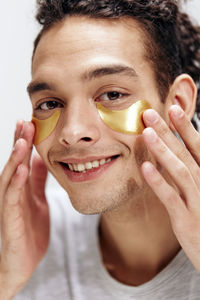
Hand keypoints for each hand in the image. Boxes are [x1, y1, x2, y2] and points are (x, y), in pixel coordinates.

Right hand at [0, 120, 48, 298]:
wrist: (22, 262)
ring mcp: (10, 205)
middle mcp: (12, 193)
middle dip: (19, 142)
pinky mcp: (10, 219)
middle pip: (14, 163)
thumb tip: (42, 159)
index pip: (21, 160)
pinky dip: (16, 182)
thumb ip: (38, 180)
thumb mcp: (38, 200)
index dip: (24, 141)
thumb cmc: (29, 230)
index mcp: (21, 188)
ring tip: (22, 140)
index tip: (30, 122)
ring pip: (10, 177)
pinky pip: (13, 198)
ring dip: (15, 158)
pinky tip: (22, 169)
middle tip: (24, 122)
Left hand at [141, 105, 199, 272]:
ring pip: (180, 170)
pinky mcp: (186, 219)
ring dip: (163, 151)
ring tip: (146, 133)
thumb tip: (175, 153)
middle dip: (168, 131)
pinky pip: (171, 198)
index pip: (196, 146)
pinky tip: (145, 168)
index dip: (184, 127)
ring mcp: (196, 201)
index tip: (172, 108)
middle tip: (150, 113)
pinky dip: (158, 182)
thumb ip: (191, 171)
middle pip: (185, 153)